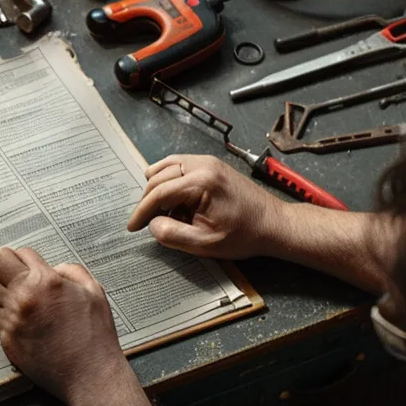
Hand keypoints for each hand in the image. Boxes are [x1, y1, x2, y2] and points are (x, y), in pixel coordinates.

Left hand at [0, 247, 132, 405]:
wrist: (90, 376)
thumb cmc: (95, 336)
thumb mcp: (94, 291)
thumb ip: (71, 271)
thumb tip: (53, 268)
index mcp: (44, 282)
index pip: (13, 253)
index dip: (23, 258)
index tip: (30, 265)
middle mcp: (22, 298)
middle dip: (7, 270)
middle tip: (22, 280)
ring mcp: (11, 321)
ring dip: (3, 292)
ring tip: (23, 301)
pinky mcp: (6, 341)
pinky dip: (5, 314)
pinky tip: (23, 320)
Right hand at [127, 154, 287, 259]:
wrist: (273, 224)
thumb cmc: (244, 235)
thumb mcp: (204, 243)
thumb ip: (172, 234)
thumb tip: (152, 224)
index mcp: (201, 181)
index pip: (159, 192)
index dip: (141, 211)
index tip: (132, 227)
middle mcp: (203, 164)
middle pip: (159, 177)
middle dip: (147, 200)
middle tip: (144, 222)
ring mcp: (208, 161)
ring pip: (166, 167)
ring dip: (157, 188)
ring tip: (157, 211)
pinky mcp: (212, 165)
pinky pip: (179, 165)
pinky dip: (169, 179)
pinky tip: (171, 199)